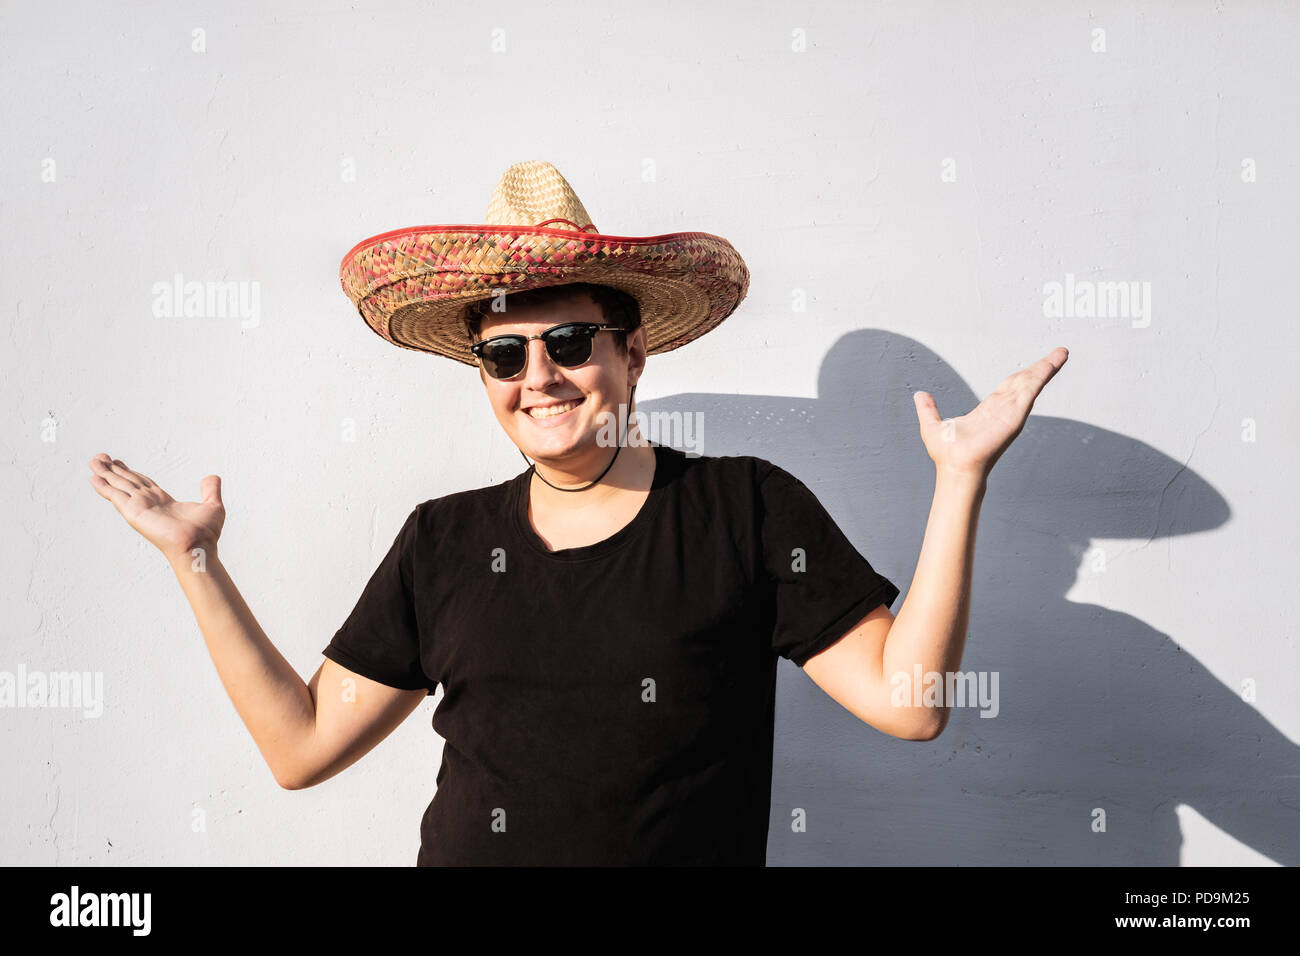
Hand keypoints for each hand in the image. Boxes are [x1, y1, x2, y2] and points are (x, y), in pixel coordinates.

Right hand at [88, 453, 225, 563]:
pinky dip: (104, 487)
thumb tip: (213, 477)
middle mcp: (149, 503)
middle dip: (113, 470)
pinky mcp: (133, 512)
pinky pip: (116, 496)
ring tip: (93, 462)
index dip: (130, 472)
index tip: (119, 462)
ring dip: (105, 474)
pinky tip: (94, 479)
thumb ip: (211, 490)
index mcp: (163, 501)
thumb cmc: (205, 534)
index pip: (142, 482)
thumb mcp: (212, 505)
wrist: (198, 546)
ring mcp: (140, 507)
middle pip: (127, 481)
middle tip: (100, 458)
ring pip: (119, 485)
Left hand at [913, 347, 1068, 480]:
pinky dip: (1041, 377)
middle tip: (1059, 352)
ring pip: (1030, 383)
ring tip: (1061, 353)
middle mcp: (1003, 410)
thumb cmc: (947, 455)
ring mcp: (1011, 412)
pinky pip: (1030, 391)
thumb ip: (928, 409)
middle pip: (1025, 382)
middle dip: (1041, 367)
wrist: (955, 467)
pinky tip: (1051, 364)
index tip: (1036, 365)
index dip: (1023, 375)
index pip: (1010, 387)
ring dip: (1046, 367)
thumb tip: (920, 395)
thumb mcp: (932, 425)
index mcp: (989, 411)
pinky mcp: (1015, 414)